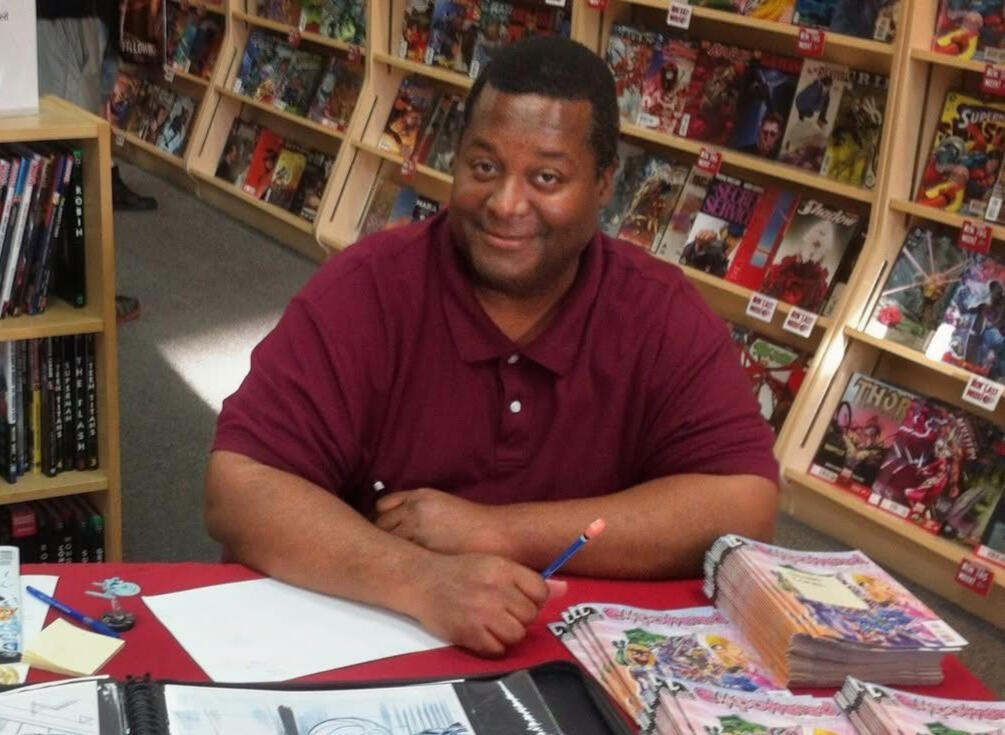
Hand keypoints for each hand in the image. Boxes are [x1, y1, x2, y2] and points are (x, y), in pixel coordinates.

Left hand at [375, 488, 504, 555]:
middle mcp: (414, 510)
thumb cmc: (475, 525)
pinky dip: (396, 562)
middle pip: (379, 524)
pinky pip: (400, 556)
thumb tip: (402, 523)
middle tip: (376, 552)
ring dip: (384, 552)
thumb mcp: (444, 506)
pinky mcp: (423, 549)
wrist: (496, 535)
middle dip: (377, 537)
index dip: (379, 520)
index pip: (383, 506)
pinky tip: (397, 570)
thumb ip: (421, 511)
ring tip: (383, 564)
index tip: (377, 531)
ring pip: (386, 541)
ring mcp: (417, 530)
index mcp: (420, 496)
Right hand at [403, 553, 565, 656]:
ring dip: (508, 632)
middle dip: (519, 616)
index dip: (533, 598)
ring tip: (493, 623)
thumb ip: (525, 579)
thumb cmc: (459, 572)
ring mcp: (482, 613)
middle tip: (502, 611)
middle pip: (530, 614)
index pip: (540, 591)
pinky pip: (498, 649)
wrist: (422, 580)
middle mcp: (495, 590)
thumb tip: (564, 590)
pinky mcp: (469, 633)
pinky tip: (482, 633)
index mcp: (503, 569)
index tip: (520, 599)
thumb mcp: (493, 564)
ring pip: (517, 634)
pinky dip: (493, 645)